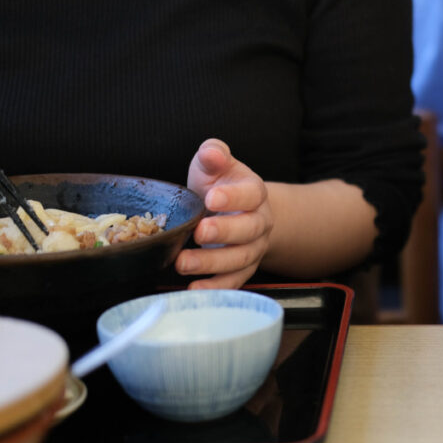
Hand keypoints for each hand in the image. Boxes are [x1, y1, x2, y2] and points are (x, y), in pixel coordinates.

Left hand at [176, 138, 272, 288]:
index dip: (234, 197)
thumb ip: (213, 155)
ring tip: (183, 263)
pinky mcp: (242, 270)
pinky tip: (193, 289)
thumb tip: (211, 153)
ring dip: (212, 263)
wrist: (238, 214)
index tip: (211, 198)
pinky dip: (215, 288)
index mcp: (255, 193)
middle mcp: (260, 223)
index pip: (252, 194)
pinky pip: (233, 282)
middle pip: (250, 229)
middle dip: (225, 232)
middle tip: (200, 232)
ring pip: (241, 259)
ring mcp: (253, 249)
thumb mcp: (215, 165)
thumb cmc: (221, 186)